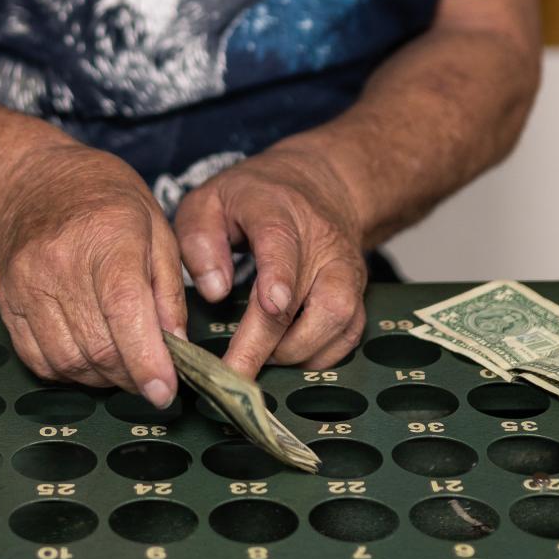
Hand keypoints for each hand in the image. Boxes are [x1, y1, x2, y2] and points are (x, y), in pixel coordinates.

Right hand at [0, 144, 188, 403]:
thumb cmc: (105, 201)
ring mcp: (26, 284)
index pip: (125, 310)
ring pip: (68, 361)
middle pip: (98, 346)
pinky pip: (39, 359)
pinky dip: (69, 371)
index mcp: (106, 237)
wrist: (32, 183)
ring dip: (102, 378)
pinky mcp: (6, 302)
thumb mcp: (156, 227)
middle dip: (132, 376)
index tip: (164, 393)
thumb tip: (177, 345)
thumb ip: (169, 289)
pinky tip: (88, 357)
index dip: (147, 360)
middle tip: (152, 377)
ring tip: (122, 365)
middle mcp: (59, 263)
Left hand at [172, 147, 367, 376]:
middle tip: (232, 373)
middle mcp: (322, 242)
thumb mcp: (210, 199)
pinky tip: (285, 358)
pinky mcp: (359, 294)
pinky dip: (317, 357)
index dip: (279, 275)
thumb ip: (199, 240)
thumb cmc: (255, 197)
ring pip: (336, 320)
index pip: (282, 242)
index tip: (270, 304)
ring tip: (256, 358)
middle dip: (269, 343)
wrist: (323, 185)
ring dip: (294, 352)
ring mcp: (346, 270)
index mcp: (278, 210)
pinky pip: (347, 337)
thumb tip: (214, 292)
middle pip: (308, 296)